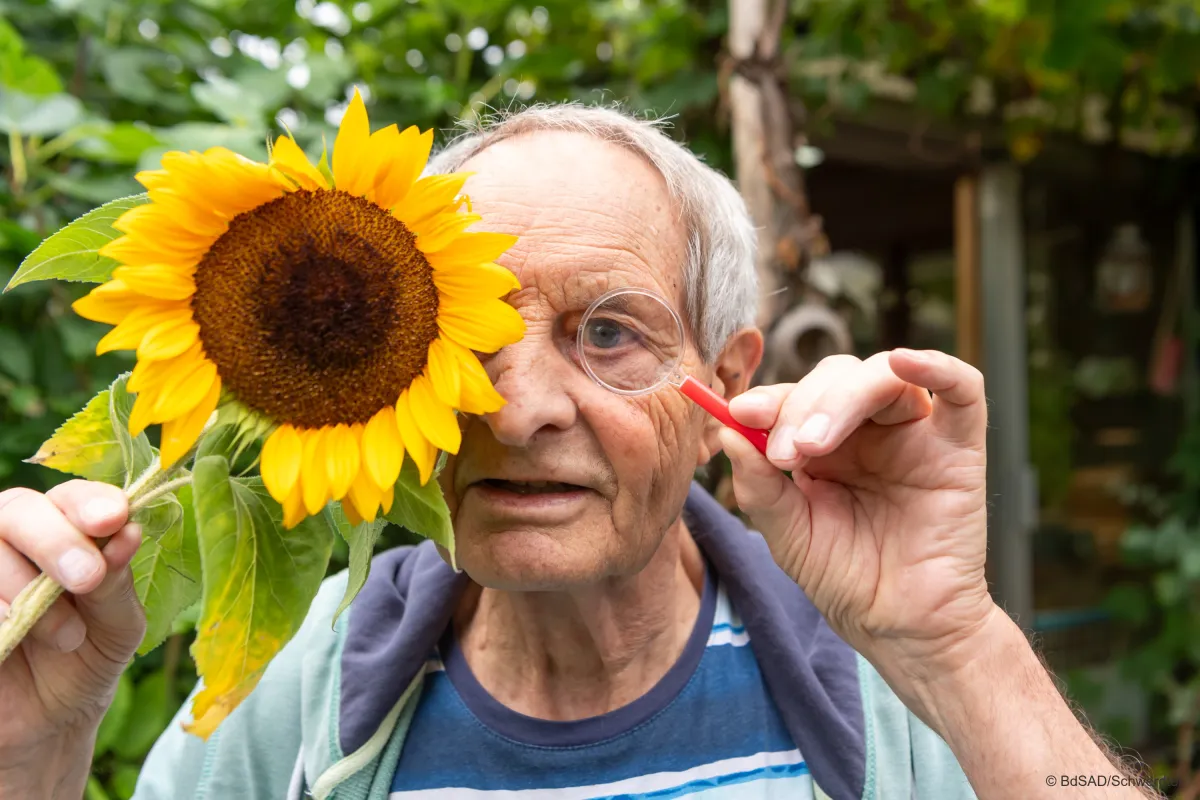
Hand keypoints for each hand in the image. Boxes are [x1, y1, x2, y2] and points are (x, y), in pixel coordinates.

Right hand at [0, 480, 144, 797]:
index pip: (72, 497)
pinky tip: (12, 631)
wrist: (48, 721)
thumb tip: (128, 532)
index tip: (114, 519)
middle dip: (57, 540)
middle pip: (19, 509)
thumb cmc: (88, 658)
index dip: (89, 502)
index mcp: (67, 531)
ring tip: (68, 637)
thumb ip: (117, 583)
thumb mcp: (117, 626)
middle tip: (86, 578)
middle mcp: (17, 540)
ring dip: (28, 590)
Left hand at [720, 349, 992, 688]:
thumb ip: (759, 485)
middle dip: (802, 405)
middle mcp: (870, 429)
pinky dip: (938, 366)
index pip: (796, 397)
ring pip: (883, 376)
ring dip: (841, 398)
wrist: (898, 626)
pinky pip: (962, 390)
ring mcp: (916, 433)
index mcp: (826, 442)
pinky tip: (906, 362)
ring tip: (813, 446)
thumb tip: (727, 431)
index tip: (741, 413)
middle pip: (837, 376)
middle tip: (784, 452)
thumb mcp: (787, 533)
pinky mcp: (960, 447)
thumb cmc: (845, 578)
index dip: (768, 398)